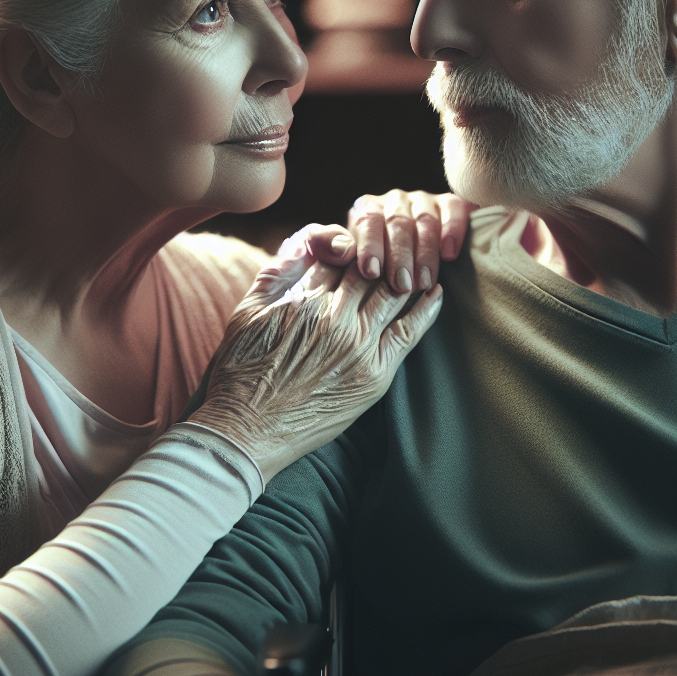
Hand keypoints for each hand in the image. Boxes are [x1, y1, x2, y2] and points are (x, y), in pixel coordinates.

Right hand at [189, 236, 441, 480]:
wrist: (246, 432)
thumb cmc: (241, 373)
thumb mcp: (247, 311)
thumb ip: (277, 272)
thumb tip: (306, 243)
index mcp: (303, 298)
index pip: (338, 255)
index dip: (349, 245)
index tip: (356, 246)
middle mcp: (333, 318)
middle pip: (369, 270)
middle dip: (380, 255)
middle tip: (394, 247)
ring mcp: (357, 346)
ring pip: (392, 294)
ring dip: (406, 274)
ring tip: (419, 263)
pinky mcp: (374, 375)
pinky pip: (409, 332)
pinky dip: (426, 309)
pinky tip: (436, 292)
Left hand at [347, 190, 475, 293]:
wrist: (401, 263)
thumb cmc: (366, 267)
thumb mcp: (337, 256)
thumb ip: (324, 247)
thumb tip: (342, 248)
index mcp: (366, 208)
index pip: (366, 221)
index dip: (369, 246)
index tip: (371, 272)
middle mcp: (394, 201)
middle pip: (397, 223)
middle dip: (399, 257)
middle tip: (401, 286)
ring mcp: (423, 202)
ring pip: (425, 221)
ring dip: (425, 253)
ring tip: (424, 283)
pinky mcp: (450, 205)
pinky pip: (454, 210)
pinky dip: (452, 230)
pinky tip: (449, 254)